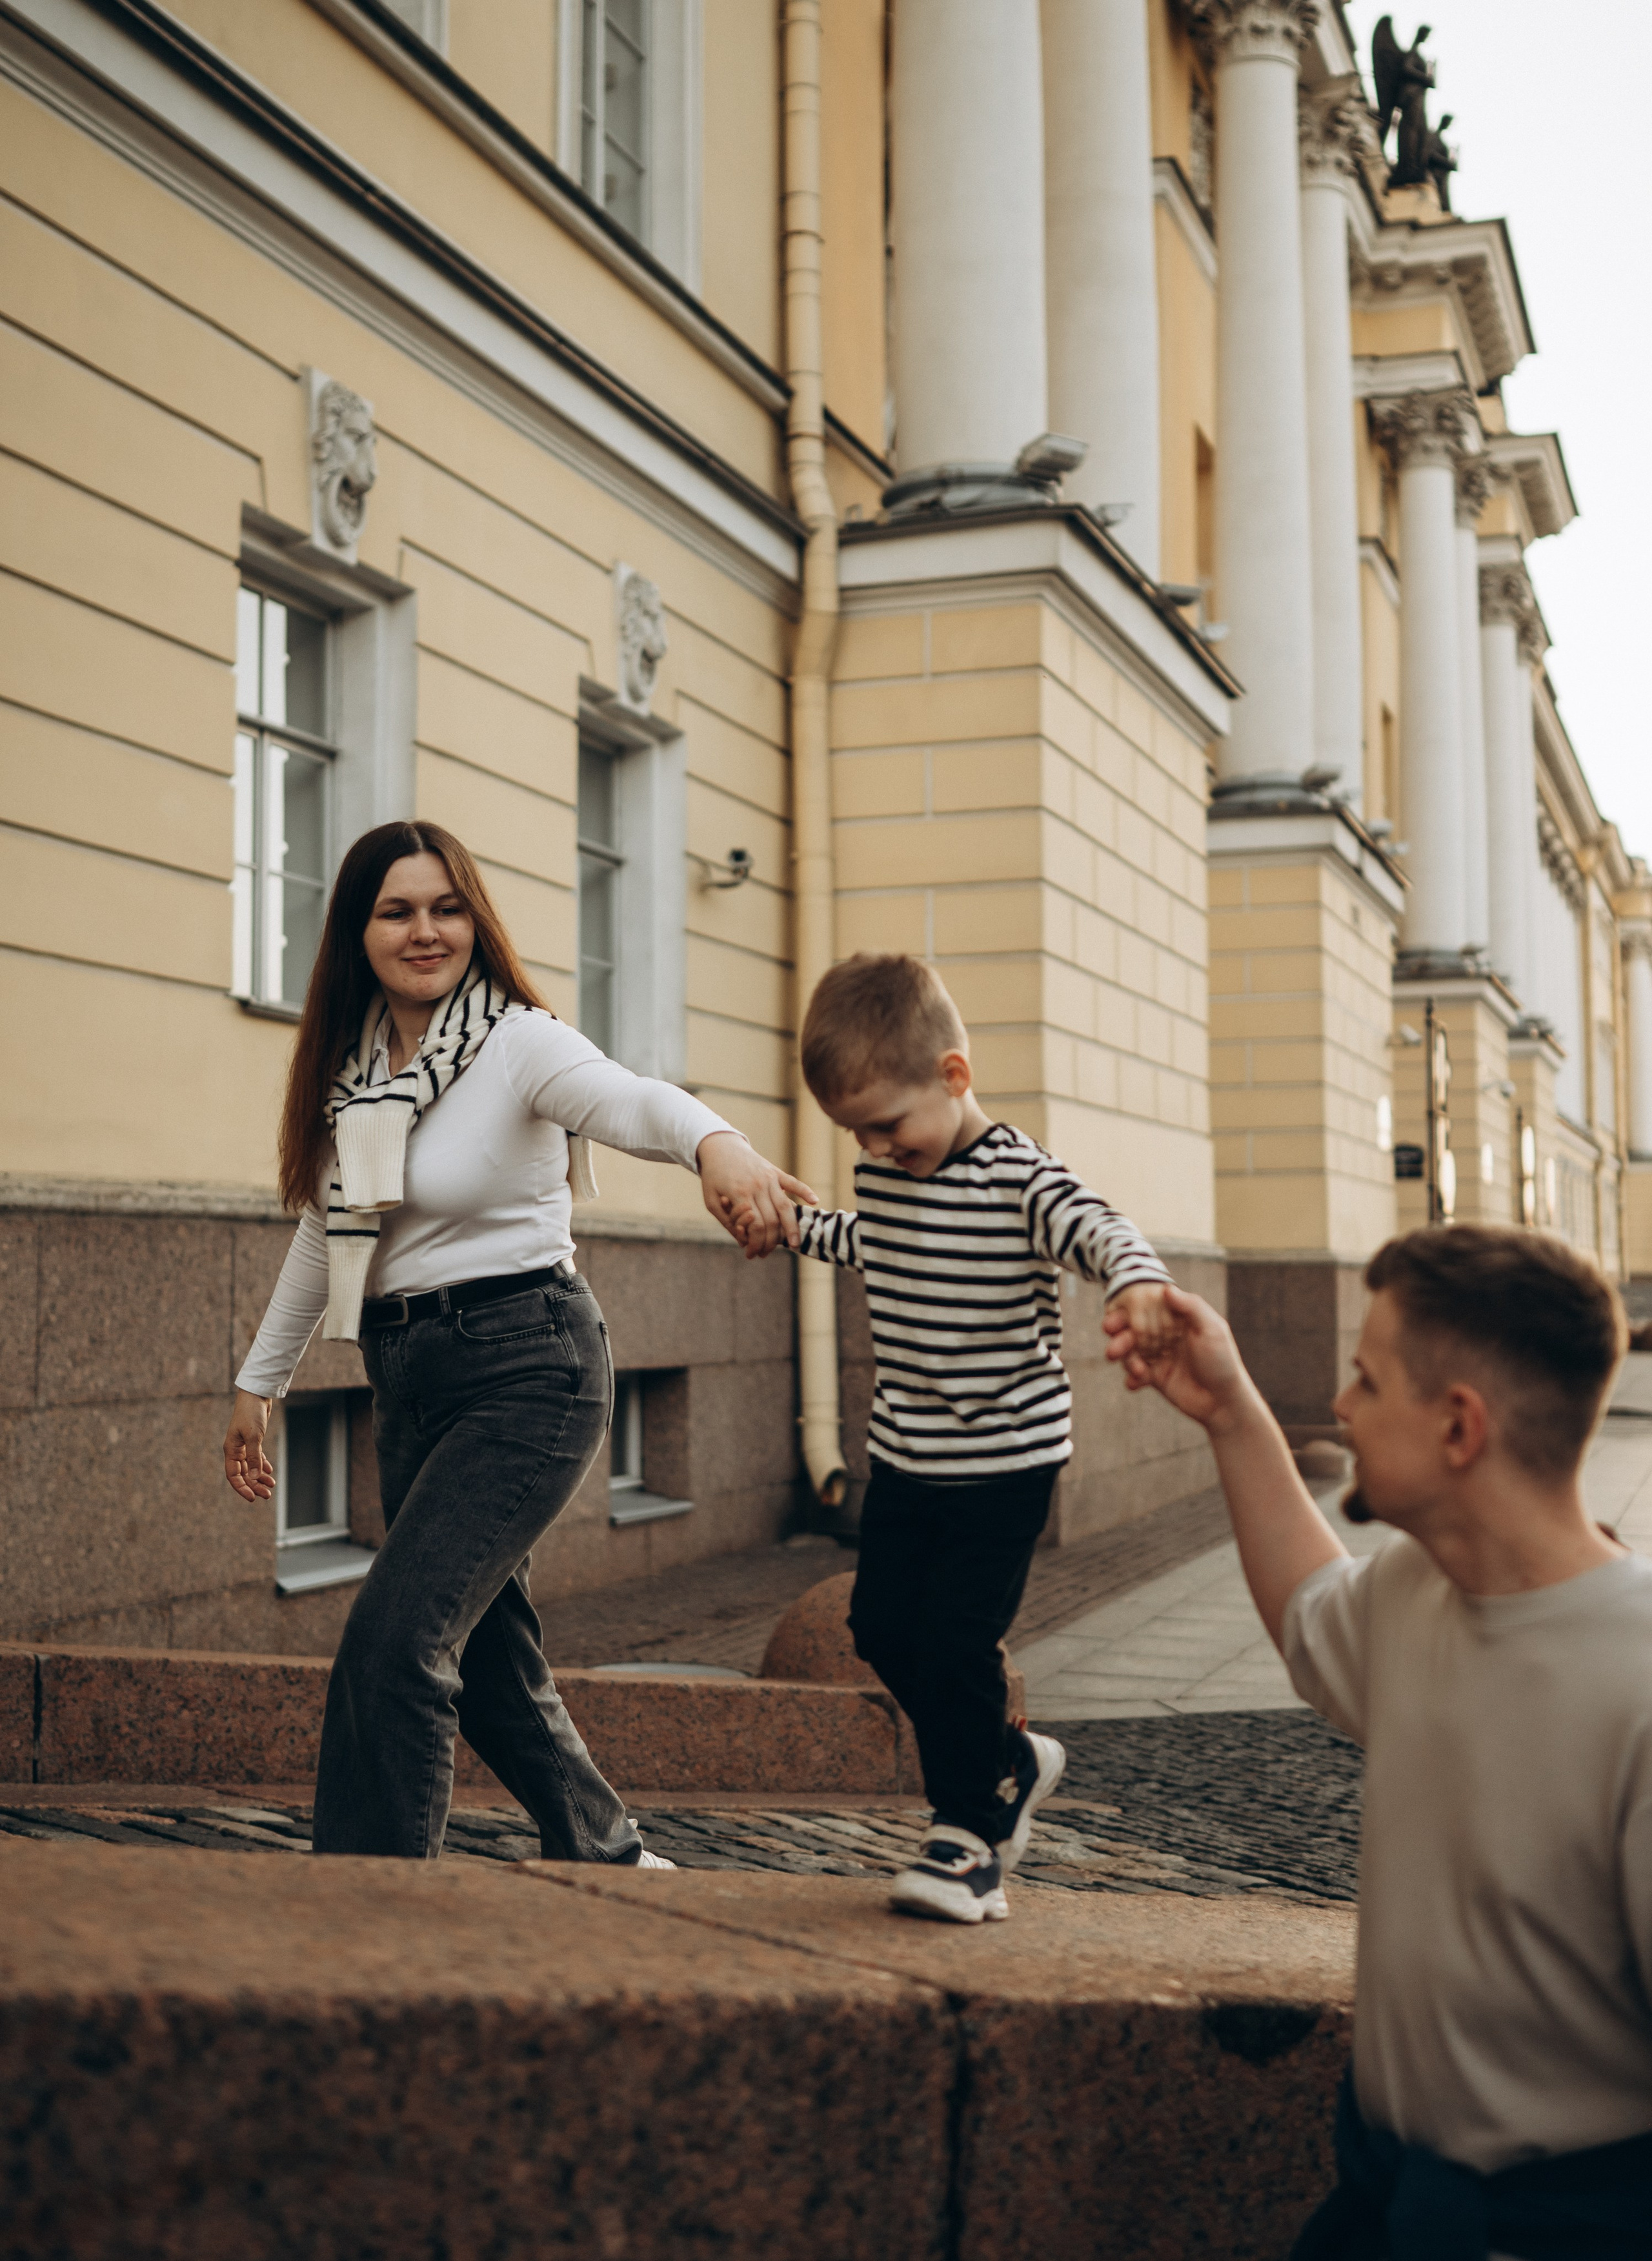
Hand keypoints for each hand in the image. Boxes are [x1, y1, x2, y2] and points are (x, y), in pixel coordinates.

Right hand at [224, 1389, 275, 1501]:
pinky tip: (269, 1472)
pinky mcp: (253, 1440)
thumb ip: (255, 1457)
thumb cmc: (252, 1414)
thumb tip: (255, 1477)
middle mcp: (236, 1450)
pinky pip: (256, 1458)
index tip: (252, 1497)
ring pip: (251, 1467)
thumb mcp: (254, 1437)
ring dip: (259, 1477)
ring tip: (271, 1485)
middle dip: (254, 1485)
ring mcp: (244, 1445)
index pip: (233, 1475)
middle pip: (243, 1473)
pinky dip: (262, 1465)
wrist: (257, 1395)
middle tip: (267, 1495)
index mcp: (231, 1450)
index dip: (241, 1488)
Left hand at [697, 1132, 817, 1257]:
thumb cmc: (713, 1175)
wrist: (720, 1145)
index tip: (752, 1254)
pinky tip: (815, 1201)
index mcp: (739, 1193)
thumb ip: (726, 1220)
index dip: (756, 1243)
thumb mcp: (710, 1200)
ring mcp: (768, 1177)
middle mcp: (757, 1185)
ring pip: (785, 1206)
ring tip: (794, 1244)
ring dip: (792, 1227)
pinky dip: (805, 1191)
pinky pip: (793, 1182)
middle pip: (772, 1220)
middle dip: (770, 1242)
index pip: (756, 1225)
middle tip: (766, 1253)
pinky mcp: (775, 1171)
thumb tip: (742, 1241)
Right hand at [1104, 1284, 1256, 1431]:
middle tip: (1113, 1348)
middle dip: (1120, 1338)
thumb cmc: (1222, 1362)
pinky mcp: (1155, 1377)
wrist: (1223, 1402)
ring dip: (1125, 1358)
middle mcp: (1166, 1335)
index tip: (1113, 1318)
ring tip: (1134, 1369)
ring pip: (1132, 1351)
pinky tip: (1136, 1384)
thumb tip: (1166, 1288)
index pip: (1148, 1310)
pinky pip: (1136, 1374)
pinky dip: (1132, 1378)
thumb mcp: (1211, 1329)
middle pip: (1135, 1330)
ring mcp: (1160, 1356)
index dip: (1129, 1313)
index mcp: (1178, 1320)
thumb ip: (1190, 1307)